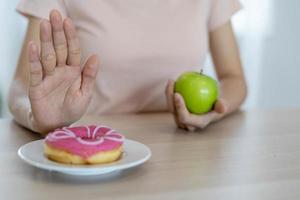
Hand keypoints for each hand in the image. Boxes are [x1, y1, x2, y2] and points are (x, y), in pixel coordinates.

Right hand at [28, 10, 98, 132]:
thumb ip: (89, 75)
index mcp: (73, 71)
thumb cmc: (73, 108)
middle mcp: (60, 70)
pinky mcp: (37, 85)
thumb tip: (95, 56)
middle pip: (59, 48)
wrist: (59, 124)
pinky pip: (36, 70)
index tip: (68, 21)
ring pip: (47, 55)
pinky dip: (34, 59)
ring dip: (46, 40)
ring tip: (45, 24)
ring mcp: (48, 76)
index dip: (70, 36)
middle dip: (57, 32)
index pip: (72, 50)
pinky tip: (33, 46)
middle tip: (54, 14)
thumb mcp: (85, 93)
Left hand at [165, 80, 225, 130]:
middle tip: (172, 85)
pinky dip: (171, 92)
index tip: (177, 94)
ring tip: (171, 81)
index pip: (184, 118)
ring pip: (171, 107)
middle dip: (170, 99)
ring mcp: (181, 118)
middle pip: (174, 113)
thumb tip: (222, 107)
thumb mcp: (223, 103)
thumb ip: (223, 106)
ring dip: (168, 94)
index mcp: (197, 123)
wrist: (215, 104)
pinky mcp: (178, 112)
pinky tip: (172, 81)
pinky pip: (172, 102)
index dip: (179, 108)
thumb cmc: (220, 102)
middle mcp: (187, 124)